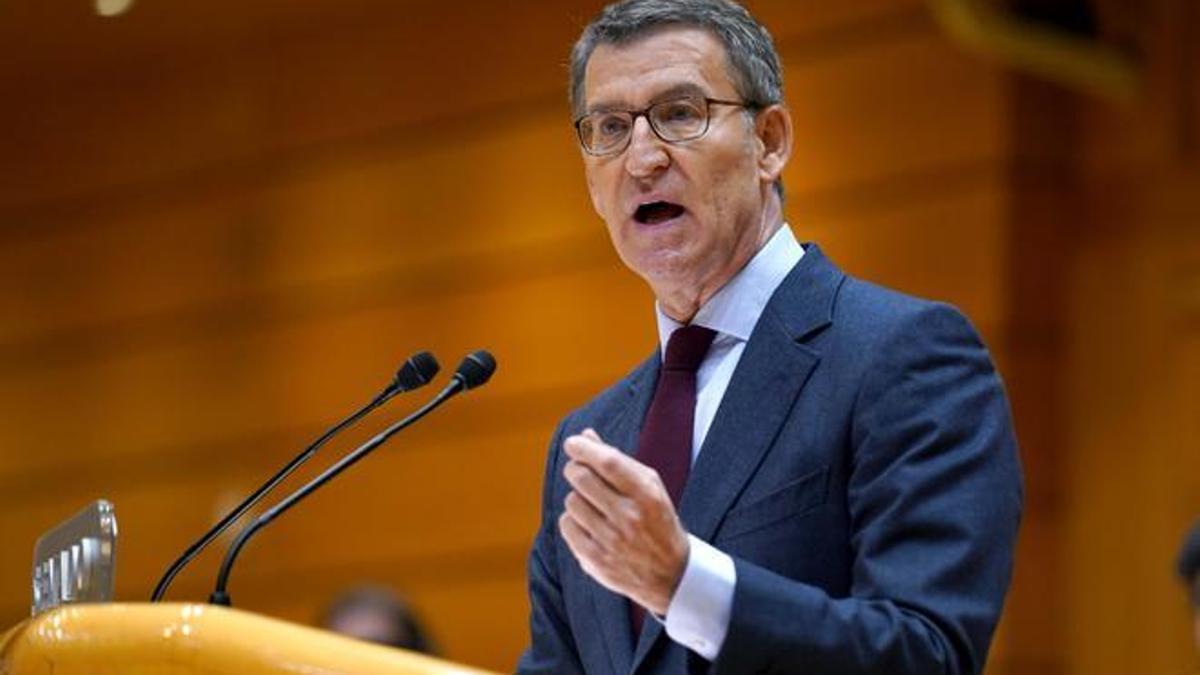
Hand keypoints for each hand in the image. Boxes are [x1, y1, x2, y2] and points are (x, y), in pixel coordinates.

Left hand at [558, 428, 689, 614]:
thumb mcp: (649, 488)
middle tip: (578, 470)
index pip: (609, 462)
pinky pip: (567, 526)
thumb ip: (617, 461)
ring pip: (572, 501)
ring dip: (577, 498)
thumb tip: (585, 436)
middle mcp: (630, 517)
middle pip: (583, 478)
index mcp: (648, 495)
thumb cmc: (656, 521)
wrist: (671, 574)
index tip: (573, 443)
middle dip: (575, 469)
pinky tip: (588, 525)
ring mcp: (612, 541)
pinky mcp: (596, 560)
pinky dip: (572, 521)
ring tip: (592, 505)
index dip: (585, 448)